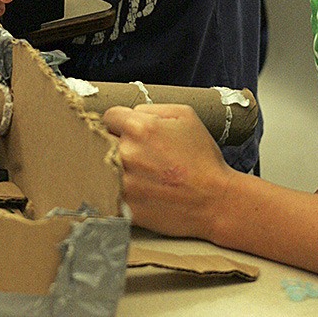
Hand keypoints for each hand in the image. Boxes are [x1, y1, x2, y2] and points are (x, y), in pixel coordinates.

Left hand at [103, 103, 233, 238]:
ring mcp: (124, 183)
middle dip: (116, 144)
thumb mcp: (184, 116)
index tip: (127, 130)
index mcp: (138, 128)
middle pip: (102, 141)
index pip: (108, 117)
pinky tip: (135, 191)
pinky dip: (116, 192)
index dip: (119, 122)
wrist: (215, 200)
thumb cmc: (202, 157)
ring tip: (138, 173)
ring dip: (114, 168)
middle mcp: (126, 154)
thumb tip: (131, 113)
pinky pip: (108, 193)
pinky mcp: (125, 208)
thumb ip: (151, 109)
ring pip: (103, 168)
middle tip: (135, 153)